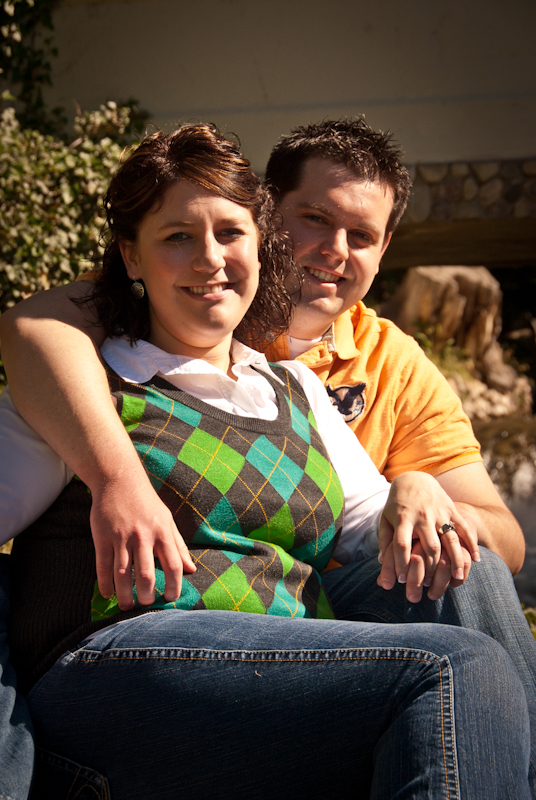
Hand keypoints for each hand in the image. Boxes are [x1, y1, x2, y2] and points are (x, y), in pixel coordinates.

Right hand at [90, 475, 195, 610]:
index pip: (173, 565)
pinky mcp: (102, 537)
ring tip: (127, 606)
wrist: (119, 480)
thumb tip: (192, 570)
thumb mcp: (168, 520)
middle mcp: (143, 535)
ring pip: (122, 573)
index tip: (170, 598)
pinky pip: (103, 565)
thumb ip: (179, 546)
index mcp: (162, 532)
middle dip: (146, 595)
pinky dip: (104, 583)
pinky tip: (108, 594)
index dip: (174, 586)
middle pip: (145, 573)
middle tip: (146, 605)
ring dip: (125, 594)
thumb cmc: (147, 503)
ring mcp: (121, 537)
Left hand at [377, 471, 478, 601]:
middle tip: (431, 586)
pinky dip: (471, 543)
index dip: (401, 563)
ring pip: (450, 538)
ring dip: (456, 559)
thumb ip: (385, 540)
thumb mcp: (386, 519)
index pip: (402, 544)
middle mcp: (422, 516)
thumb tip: (381, 562)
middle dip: (432, 567)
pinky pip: (464, 528)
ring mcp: (439, 512)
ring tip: (458, 577)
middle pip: (430, 545)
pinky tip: (476, 559)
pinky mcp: (451, 509)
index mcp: (403, 518)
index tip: (401, 579)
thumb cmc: (397, 505)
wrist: (415, 479)